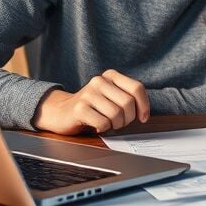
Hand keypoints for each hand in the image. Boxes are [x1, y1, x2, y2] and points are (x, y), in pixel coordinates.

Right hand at [31, 69, 149, 134]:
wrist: (60, 112)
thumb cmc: (91, 107)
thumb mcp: (110, 96)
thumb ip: (127, 98)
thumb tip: (144, 112)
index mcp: (110, 75)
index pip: (136, 88)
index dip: (144, 105)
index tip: (143, 118)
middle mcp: (99, 81)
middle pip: (128, 103)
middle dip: (128, 119)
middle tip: (119, 123)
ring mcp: (88, 94)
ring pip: (116, 114)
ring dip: (115, 125)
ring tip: (107, 124)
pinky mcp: (79, 108)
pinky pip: (103, 123)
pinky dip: (103, 129)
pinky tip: (97, 126)